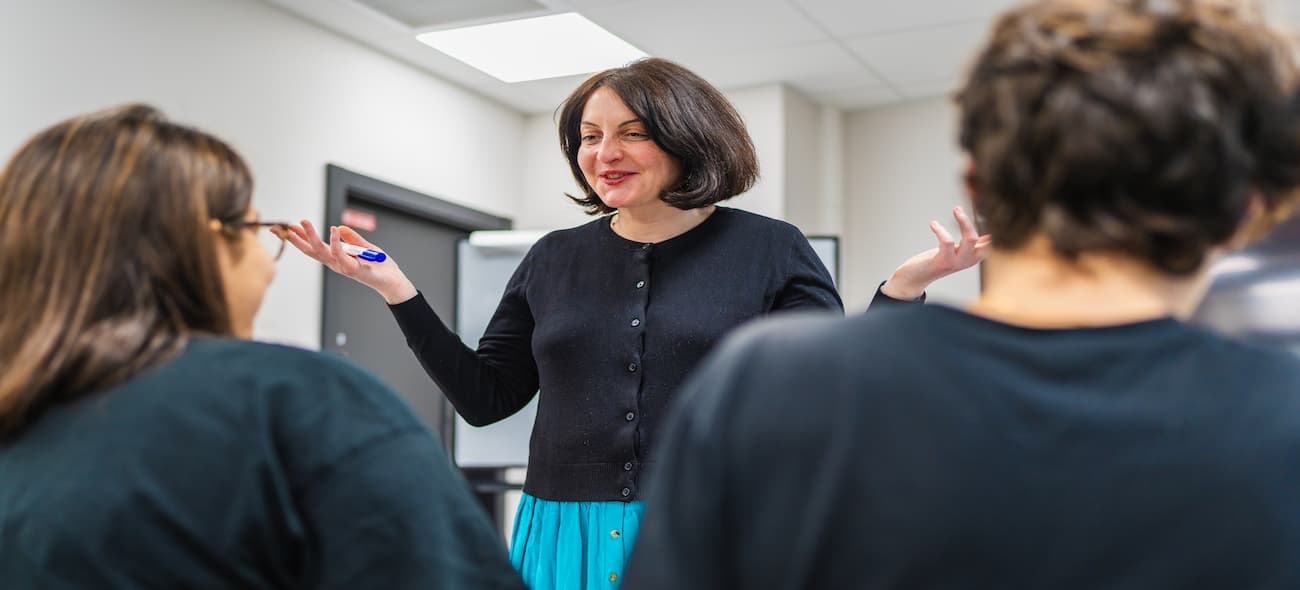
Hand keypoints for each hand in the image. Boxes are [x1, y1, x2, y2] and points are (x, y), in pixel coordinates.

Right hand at [283, 219, 417, 303]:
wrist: (394, 281)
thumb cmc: (379, 266)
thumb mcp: (364, 247)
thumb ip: (351, 238)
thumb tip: (338, 228)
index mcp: (336, 258)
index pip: (313, 247)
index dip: (299, 238)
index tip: (284, 227)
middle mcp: (336, 264)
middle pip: (311, 250)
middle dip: (296, 239)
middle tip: (282, 226)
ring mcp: (343, 267)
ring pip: (322, 252)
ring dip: (311, 237)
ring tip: (304, 222)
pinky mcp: (355, 270)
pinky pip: (342, 255)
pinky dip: (336, 242)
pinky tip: (332, 230)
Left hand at [881, 206, 990, 299]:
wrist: (914, 278)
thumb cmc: (935, 262)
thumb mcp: (957, 253)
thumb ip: (972, 247)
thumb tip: (989, 238)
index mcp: (974, 257)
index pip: (992, 245)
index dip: (995, 232)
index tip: (987, 212)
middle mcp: (968, 261)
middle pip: (985, 241)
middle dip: (972, 222)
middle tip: (958, 209)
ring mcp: (956, 263)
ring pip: (970, 239)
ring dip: (963, 221)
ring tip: (956, 210)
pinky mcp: (943, 262)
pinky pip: (947, 242)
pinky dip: (941, 230)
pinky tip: (933, 224)